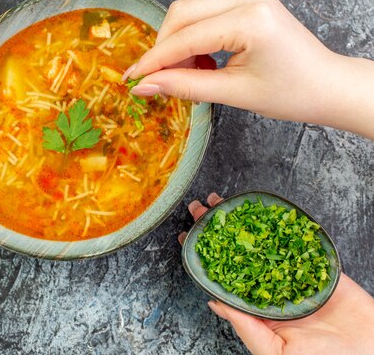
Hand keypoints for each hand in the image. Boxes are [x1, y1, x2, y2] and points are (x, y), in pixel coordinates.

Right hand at [125, 0, 373, 139]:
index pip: (185, 37)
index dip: (154, 60)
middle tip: (158, 80)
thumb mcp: (233, 94)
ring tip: (186, 75)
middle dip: (163, 48)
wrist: (327, 85)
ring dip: (178, 43)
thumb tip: (144, 86)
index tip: (132, 79)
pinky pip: (205, 13)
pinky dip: (194, 38)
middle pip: (182, 13)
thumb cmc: (291, 93)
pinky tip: (200, 63)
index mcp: (249, 19)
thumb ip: (184, 86)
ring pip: (190, 11)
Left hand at [180, 193, 373, 354]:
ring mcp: (294, 274)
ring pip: (264, 242)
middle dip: (219, 231)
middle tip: (200, 208)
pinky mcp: (318, 265)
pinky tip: (263, 210)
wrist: (371, 354)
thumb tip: (214, 303)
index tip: (187, 236)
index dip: (206, 256)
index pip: (224, 275)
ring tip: (221, 202)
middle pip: (240, 252)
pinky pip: (299, 242)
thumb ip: (246, 326)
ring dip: (242, 221)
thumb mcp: (275, 351)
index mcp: (258, 309)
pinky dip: (283, 225)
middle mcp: (272, 287)